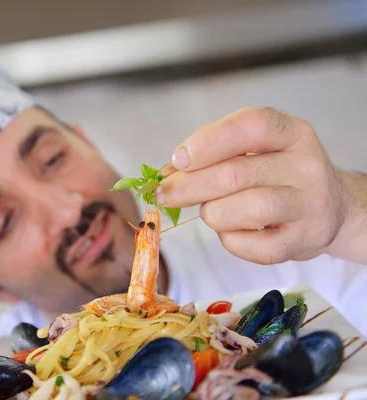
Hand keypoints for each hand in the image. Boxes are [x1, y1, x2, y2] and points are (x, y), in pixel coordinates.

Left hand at [154, 107, 350, 264]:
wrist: (331, 209)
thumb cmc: (276, 175)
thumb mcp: (253, 152)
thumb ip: (212, 156)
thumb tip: (165, 175)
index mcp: (291, 133)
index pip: (250, 126)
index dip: (207, 142)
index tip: (178, 159)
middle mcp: (306, 165)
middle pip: (235, 173)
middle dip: (189, 186)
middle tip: (165, 194)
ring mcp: (310, 204)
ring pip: (247, 210)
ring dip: (213, 213)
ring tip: (211, 211)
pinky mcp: (306, 240)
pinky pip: (257, 246)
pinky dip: (232, 241)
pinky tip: (231, 231)